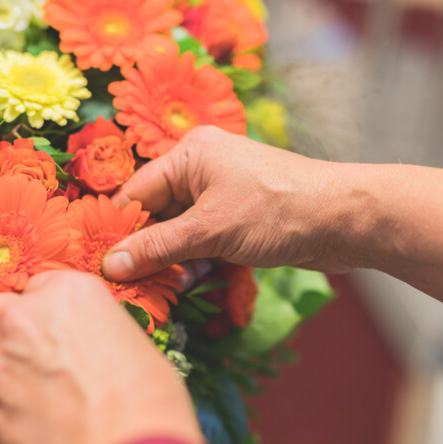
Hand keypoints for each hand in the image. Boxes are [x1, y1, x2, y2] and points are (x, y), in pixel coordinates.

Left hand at [0, 271, 203, 443]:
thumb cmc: (148, 402)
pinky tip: (34, 425)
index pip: (41, 285)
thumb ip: (96, 332)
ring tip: (29, 391)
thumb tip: (89, 345)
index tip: (60, 329)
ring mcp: (0, 363)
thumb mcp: (134, 344)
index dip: (49, 311)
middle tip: (36, 354)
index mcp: (69, 292)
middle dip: (9, 329)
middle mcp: (26, 319)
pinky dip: (4, 409)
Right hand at [103, 126, 359, 281]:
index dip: (118, 230)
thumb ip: (157, 248)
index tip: (99, 265)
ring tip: (166, 289)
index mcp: (190, 155)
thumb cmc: (275, 211)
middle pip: (157, 213)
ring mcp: (224, 194)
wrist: (343, 220)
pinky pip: (205, 240)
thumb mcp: (208, 231)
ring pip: (181, 231)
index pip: (136, 193)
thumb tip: (109, 265)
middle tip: (131, 286)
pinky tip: (195, 283)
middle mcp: (203, 169)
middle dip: (148, 250)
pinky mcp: (241, 218)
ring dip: (174, 261)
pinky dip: (198, 261)